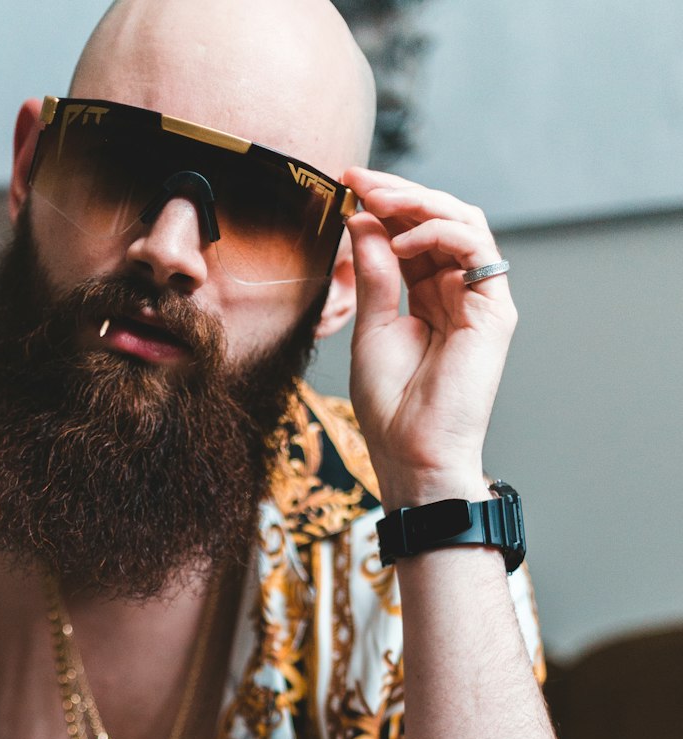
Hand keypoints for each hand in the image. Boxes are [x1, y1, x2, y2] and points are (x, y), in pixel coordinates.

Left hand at [342, 166, 517, 508]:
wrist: (411, 453)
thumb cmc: (390, 406)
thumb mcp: (370, 329)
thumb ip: (373, 277)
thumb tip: (364, 222)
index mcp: (427, 297)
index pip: (412, 234)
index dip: (384, 205)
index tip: (347, 183)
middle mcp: (457, 292)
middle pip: (438, 220)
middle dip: (398, 193)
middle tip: (359, 179)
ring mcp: (479, 300)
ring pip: (462, 223)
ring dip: (419, 203)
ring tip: (378, 200)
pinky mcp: (495, 311)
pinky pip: (476, 250)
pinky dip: (440, 232)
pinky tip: (403, 241)